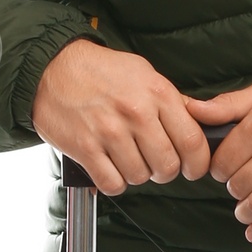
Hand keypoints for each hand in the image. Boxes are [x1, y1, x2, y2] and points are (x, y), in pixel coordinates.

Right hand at [30, 38, 212, 195]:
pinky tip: (109, 167)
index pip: (192, 141)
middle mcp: (136, 112)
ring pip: (139, 177)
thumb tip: (198, 124)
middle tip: (154, 164)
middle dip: (164, 172)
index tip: (192, 169)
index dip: (197, 163)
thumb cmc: (100, 72)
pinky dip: (113, 182)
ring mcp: (110, 131)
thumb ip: (172, 101)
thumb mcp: (144, 74)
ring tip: (126, 158)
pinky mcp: (85, 148)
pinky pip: (112, 183)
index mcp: (157, 93)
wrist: (53, 68)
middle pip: (168, 165)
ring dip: (135, 174)